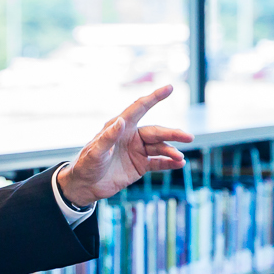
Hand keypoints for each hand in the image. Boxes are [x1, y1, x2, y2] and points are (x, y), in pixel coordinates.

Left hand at [54, 85, 190, 209]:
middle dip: (173, 134)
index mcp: (120, 127)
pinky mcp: (140, 165)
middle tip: (189, 137)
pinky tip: (180, 164)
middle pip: (156, 132)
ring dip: (172, 152)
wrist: (85, 185)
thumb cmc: (86, 164)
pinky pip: (158, 162)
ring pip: (160, 147)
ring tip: (180, 158)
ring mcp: (137, 151)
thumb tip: (120, 120)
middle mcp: (131, 136)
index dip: (154, 97)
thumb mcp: (95, 152)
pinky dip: (169, 163)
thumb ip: (107, 137)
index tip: (169, 88)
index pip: (139, 108)